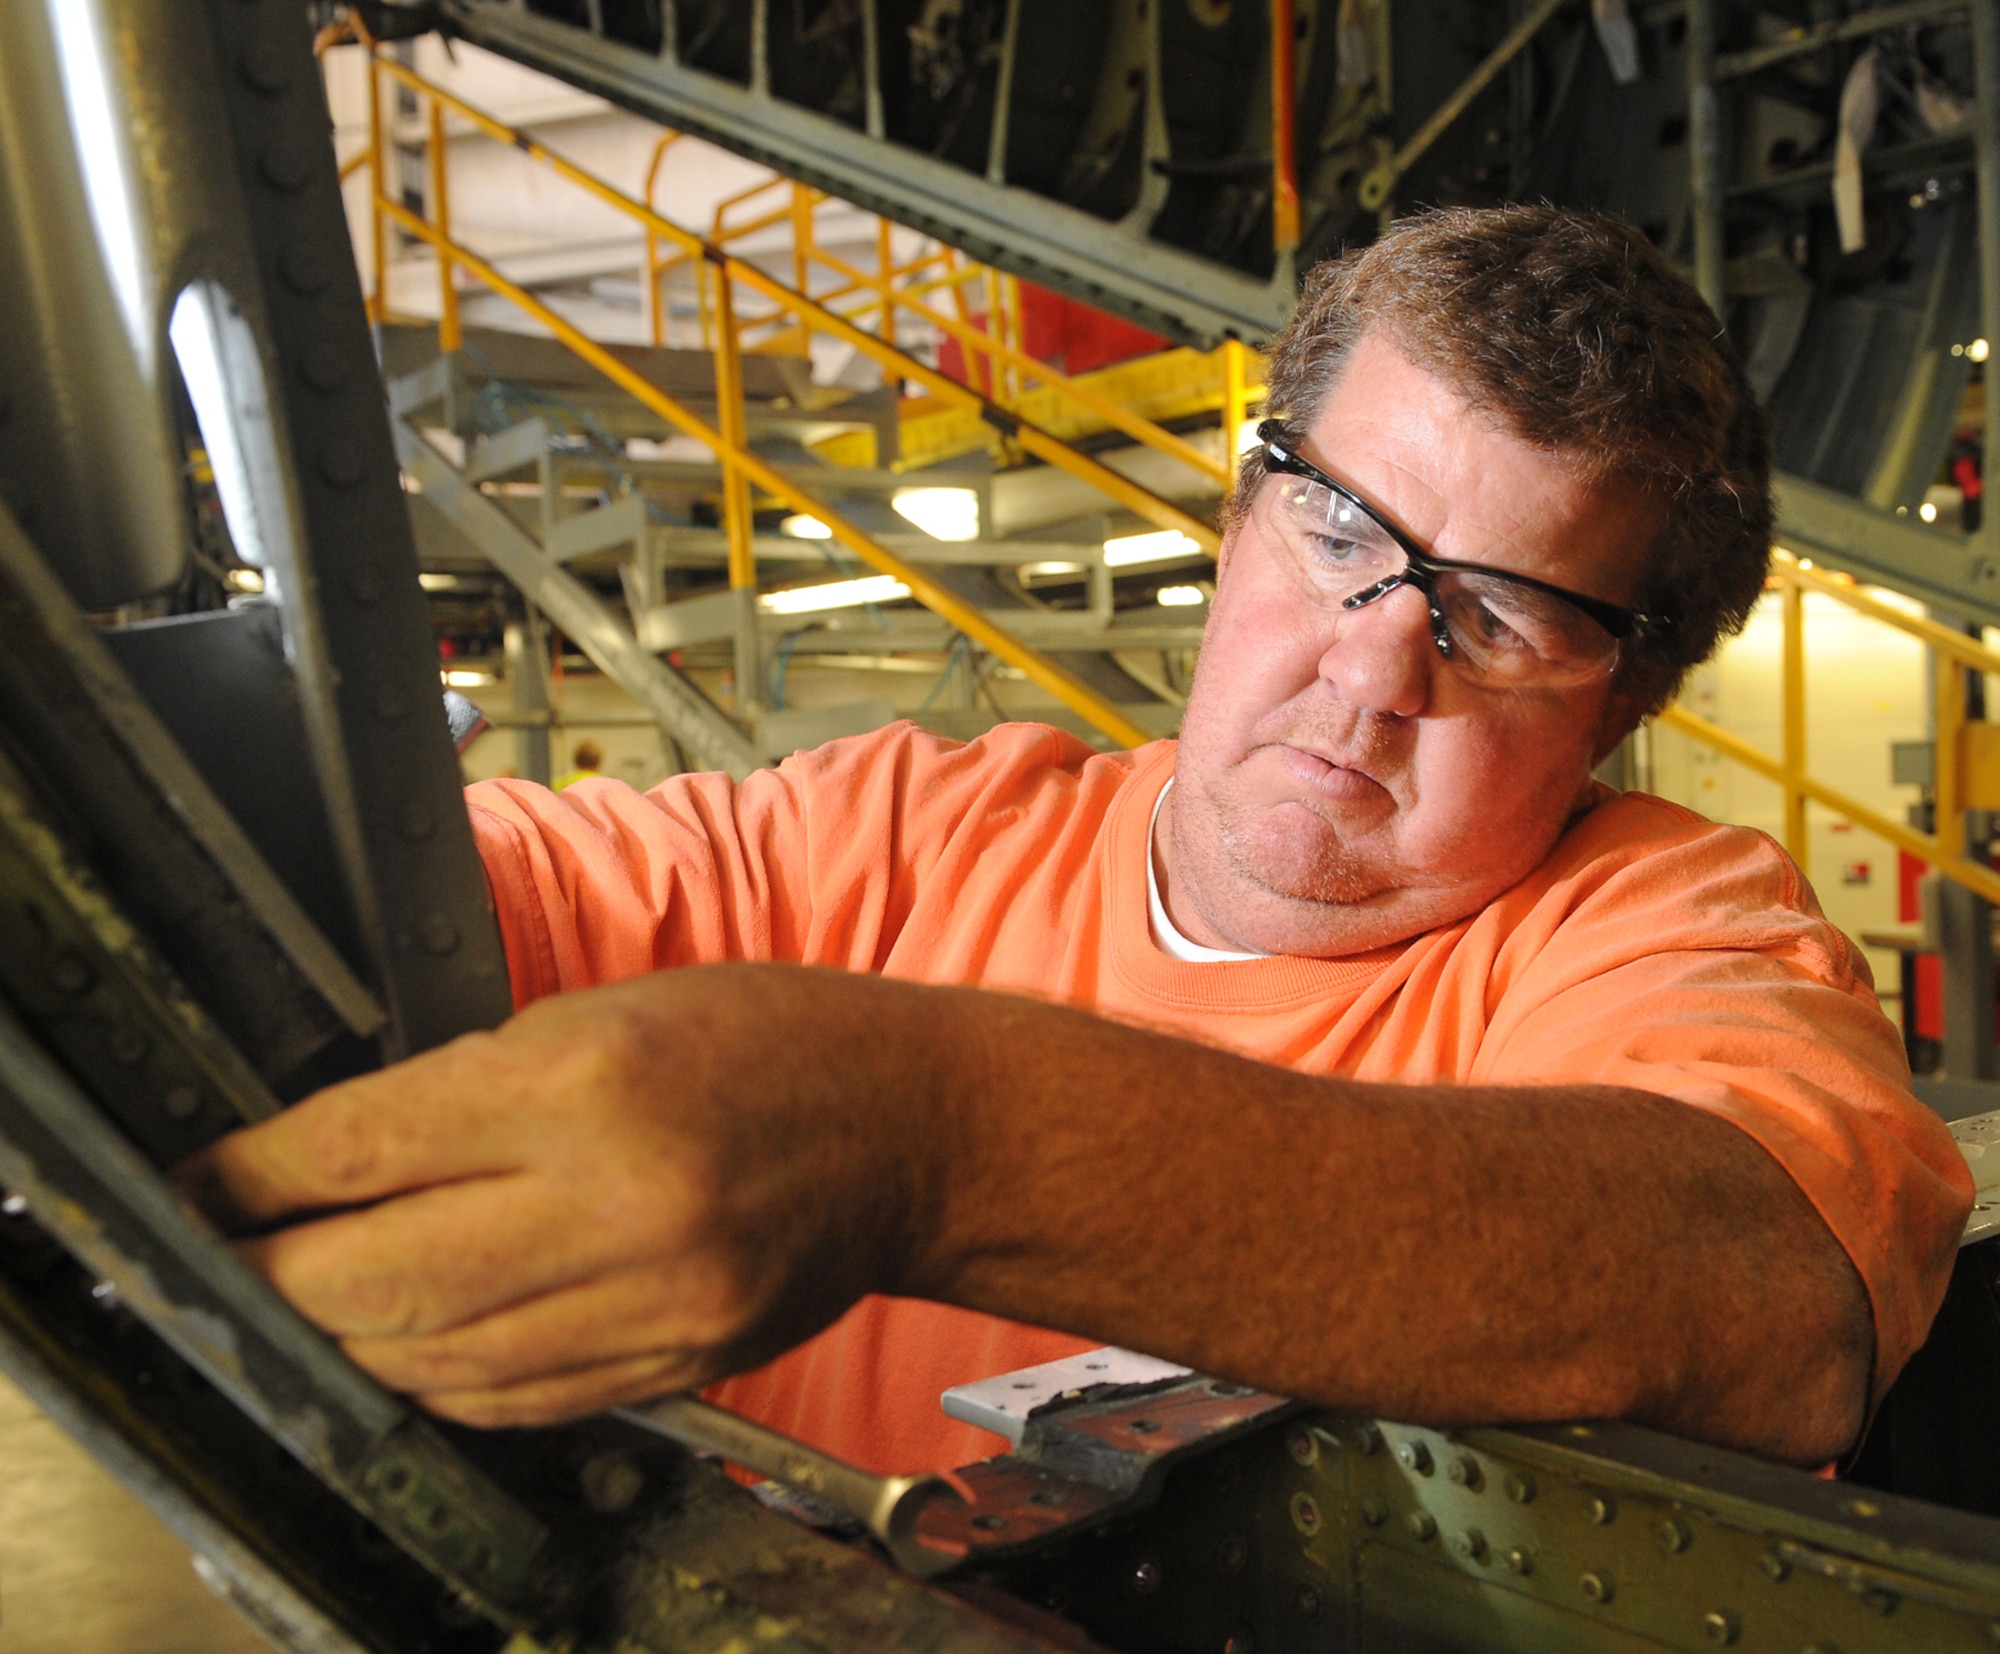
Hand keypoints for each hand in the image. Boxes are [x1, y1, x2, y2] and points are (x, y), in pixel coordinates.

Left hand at [175, 964, 950, 1425]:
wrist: (911, 1129)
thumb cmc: (768, 1042)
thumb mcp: (606, 1011)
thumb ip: (472, 1089)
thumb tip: (340, 1158)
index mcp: (590, 1081)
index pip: (365, 1148)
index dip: (250, 1178)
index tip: (200, 1186)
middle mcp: (617, 1202)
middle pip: (372, 1280)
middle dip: (271, 1273)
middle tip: (228, 1255)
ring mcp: (651, 1302)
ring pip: (431, 1358)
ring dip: (347, 1333)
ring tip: (314, 1297)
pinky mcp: (674, 1364)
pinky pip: (511, 1399)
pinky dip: (437, 1376)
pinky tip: (413, 1341)